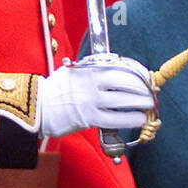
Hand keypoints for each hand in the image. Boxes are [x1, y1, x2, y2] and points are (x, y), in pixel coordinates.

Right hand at [38, 56, 154, 137]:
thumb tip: (120, 69)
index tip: (146, 77)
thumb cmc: (56, 89)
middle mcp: (90, 83)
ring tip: (149, 106)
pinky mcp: (88, 118)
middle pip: (125, 83)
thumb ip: (94, 70)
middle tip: (151, 92)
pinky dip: (130, 119)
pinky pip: (115, 119)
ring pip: (122, 101)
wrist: (36, 107)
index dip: (137, 73)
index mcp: (88, 69)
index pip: (119, 68)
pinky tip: (139, 119)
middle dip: (142, 88)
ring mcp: (89, 101)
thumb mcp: (73, 71)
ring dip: (140, 103)